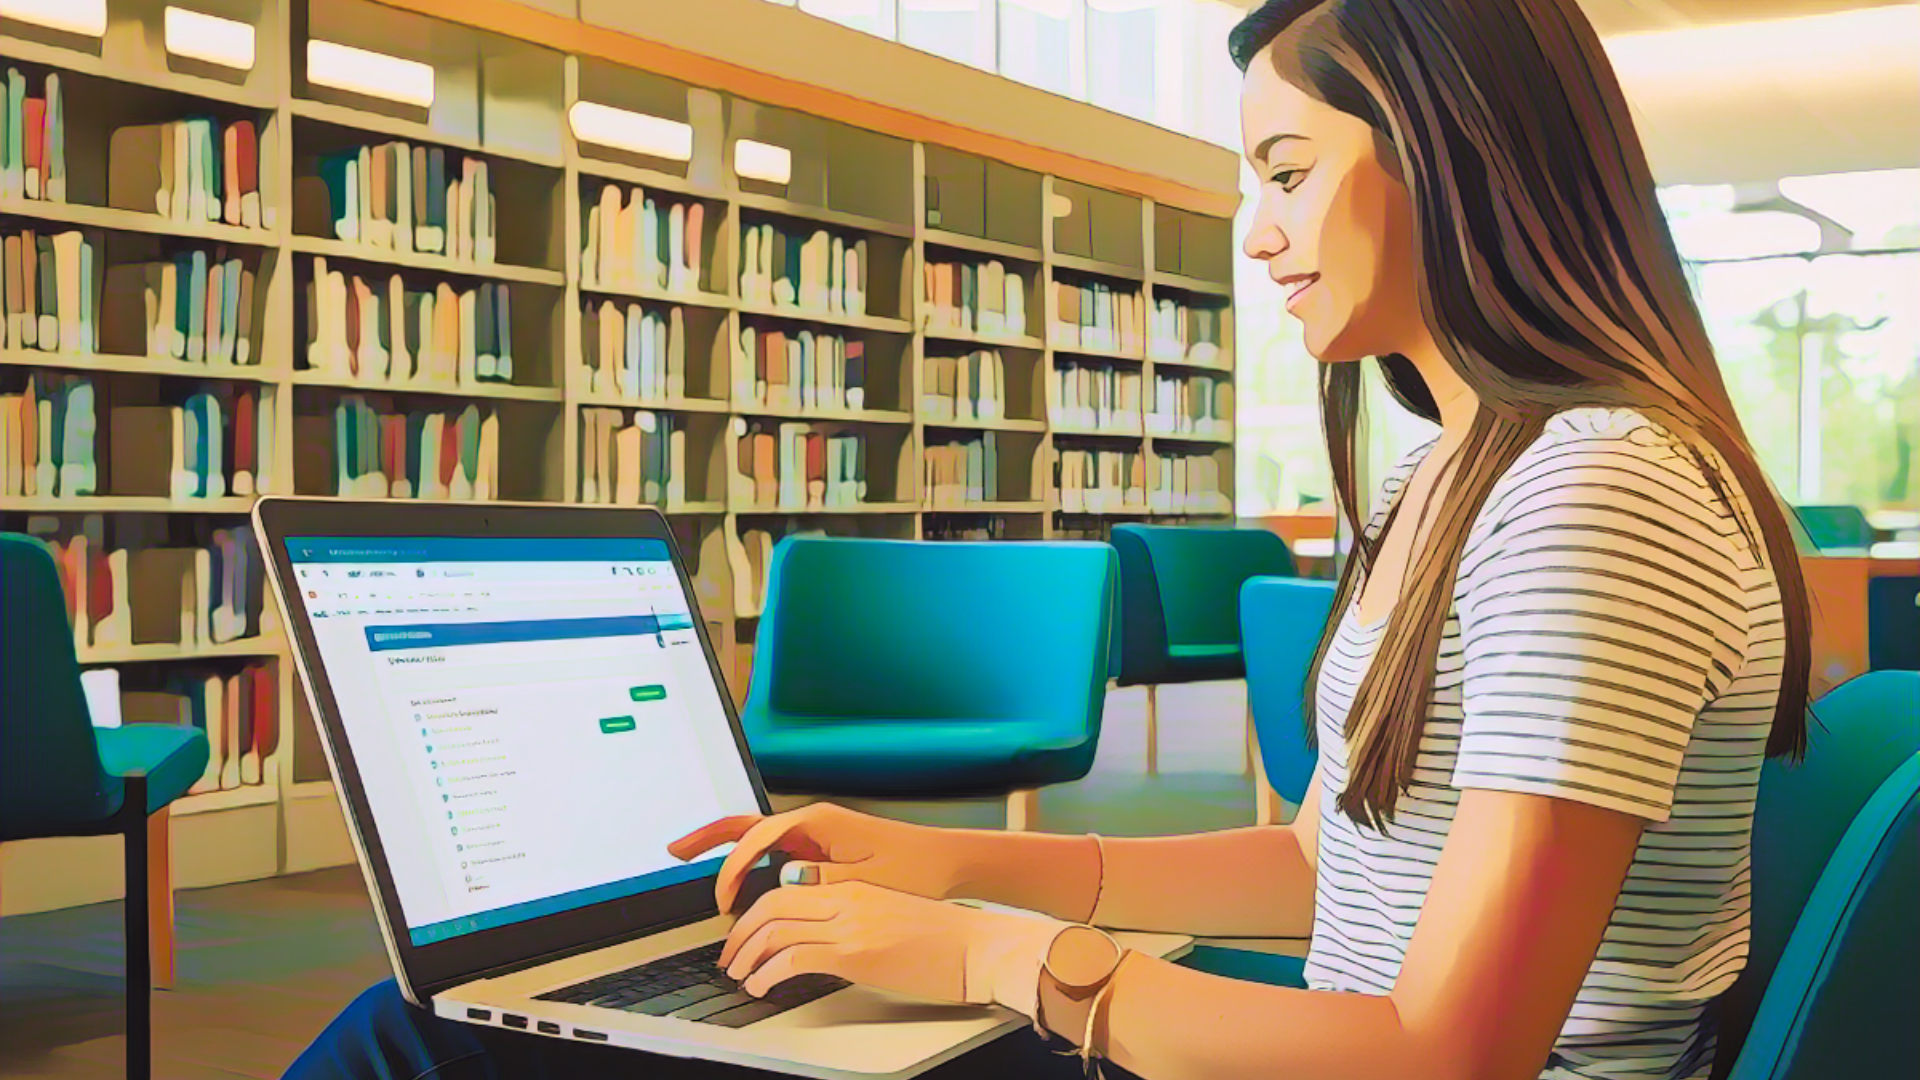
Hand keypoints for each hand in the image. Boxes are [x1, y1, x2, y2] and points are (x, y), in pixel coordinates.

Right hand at [668, 802, 971, 914]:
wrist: (945, 861)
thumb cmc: (913, 867)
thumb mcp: (864, 878)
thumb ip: (821, 878)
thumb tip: (784, 879)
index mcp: (818, 822)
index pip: (758, 839)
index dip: (734, 869)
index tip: (722, 899)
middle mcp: (811, 821)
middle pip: (747, 824)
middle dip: (708, 836)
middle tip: (674, 850)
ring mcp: (814, 833)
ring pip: (756, 835)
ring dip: (723, 846)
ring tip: (689, 856)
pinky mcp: (819, 847)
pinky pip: (773, 849)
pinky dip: (748, 858)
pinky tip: (738, 874)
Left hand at [719, 879, 1064, 1012]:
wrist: (979, 947)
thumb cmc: (945, 941)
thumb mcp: (890, 919)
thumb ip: (854, 921)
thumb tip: (822, 941)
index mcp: (854, 889)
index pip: (785, 889)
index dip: (755, 913)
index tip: (744, 935)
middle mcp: (847, 899)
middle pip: (772, 904)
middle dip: (741, 933)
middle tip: (730, 957)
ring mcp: (851, 925)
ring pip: (776, 928)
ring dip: (748, 955)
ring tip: (740, 975)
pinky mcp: (857, 953)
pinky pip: (795, 956)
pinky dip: (768, 973)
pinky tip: (762, 986)